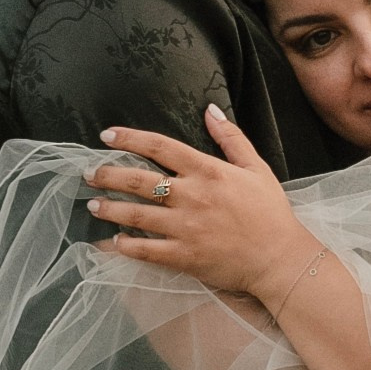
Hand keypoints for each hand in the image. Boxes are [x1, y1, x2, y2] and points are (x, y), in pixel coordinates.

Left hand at [86, 107, 318, 304]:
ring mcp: (186, 228)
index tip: (107, 136)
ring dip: (110, 208)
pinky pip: (145, 250)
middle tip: (89, 174)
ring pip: (136, 215)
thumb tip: (210, 110)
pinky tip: (113, 242)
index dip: (129, 138)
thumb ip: (231, 138)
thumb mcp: (256, 168)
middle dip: (108, 175)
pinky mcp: (184, 257)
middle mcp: (192, 197)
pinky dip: (125, 246)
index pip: (160, 146)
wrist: (281, 259)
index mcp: (208, 171)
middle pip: (139, 180)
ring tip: (93, 205)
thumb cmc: (271, 213)